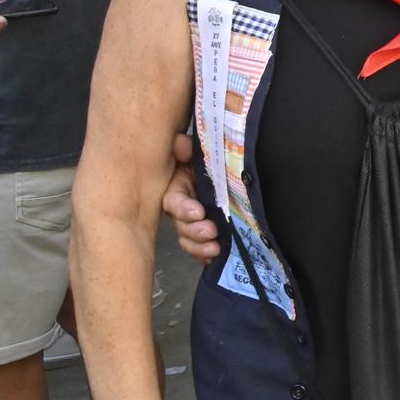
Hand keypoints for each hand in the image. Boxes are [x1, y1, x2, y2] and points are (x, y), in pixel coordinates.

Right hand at [163, 135, 219, 261]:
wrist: (225, 170)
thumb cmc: (208, 161)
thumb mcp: (197, 152)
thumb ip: (187, 149)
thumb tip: (180, 142)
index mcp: (177, 189)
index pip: (174, 201)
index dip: (184, 208)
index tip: (198, 212)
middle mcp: (182, 210)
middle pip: (182, 225)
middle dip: (195, 231)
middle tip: (211, 231)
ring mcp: (193, 224)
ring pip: (190, 240)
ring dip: (200, 246)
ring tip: (215, 248)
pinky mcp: (206, 235)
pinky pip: (202, 249)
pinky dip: (206, 255)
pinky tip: (216, 257)